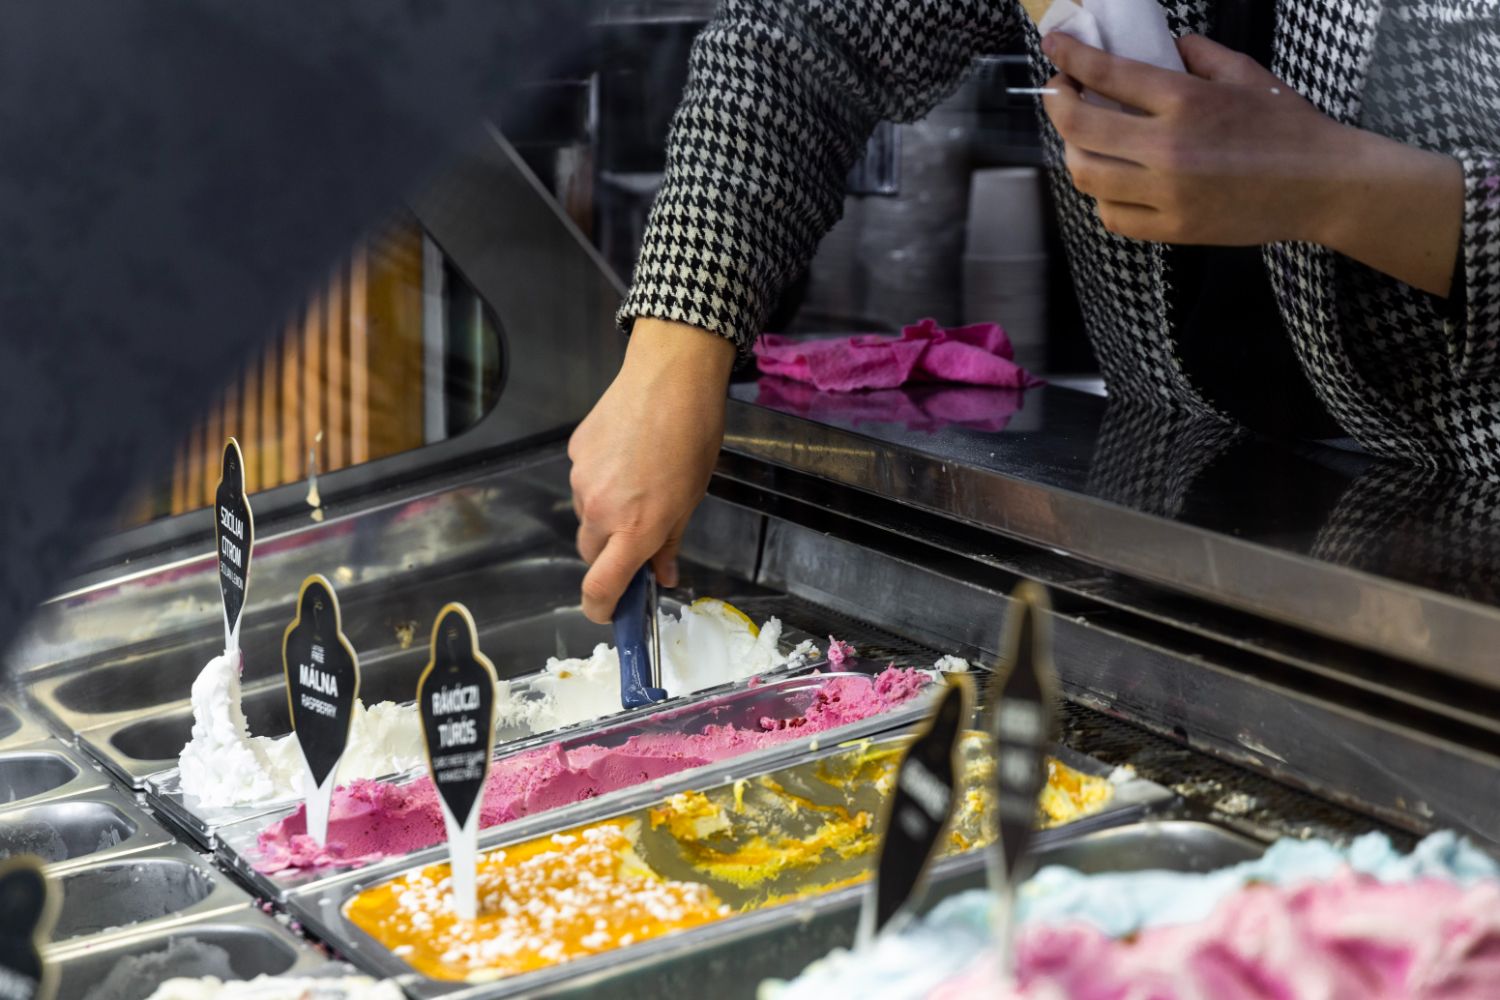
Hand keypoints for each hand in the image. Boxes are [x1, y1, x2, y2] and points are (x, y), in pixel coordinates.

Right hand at [569, 317, 734, 622]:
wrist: (671, 376)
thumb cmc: (693, 436)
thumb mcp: (691, 497)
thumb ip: (670, 541)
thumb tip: (663, 574)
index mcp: (635, 529)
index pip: (601, 588)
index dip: (601, 608)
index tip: (609, 612)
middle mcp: (601, 510)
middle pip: (590, 553)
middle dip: (611, 555)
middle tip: (639, 535)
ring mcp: (582, 480)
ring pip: (587, 516)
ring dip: (606, 514)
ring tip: (638, 482)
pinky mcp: (575, 453)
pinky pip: (583, 481)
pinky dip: (601, 480)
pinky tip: (626, 456)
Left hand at [1040, 32, 1463, 295]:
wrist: (1323, 185)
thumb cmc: (1288, 125)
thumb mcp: (1245, 73)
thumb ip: (1198, 54)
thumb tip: (1163, 46)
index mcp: (1186, 101)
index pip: (1106, 74)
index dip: (1069, 57)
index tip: (1054, 48)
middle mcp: (1168, 148)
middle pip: (1079, 127)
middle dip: (1056, 103)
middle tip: (1060, 93)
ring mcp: (1167, 194)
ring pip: (1086, 175)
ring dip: (1074, 152)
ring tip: (1082, 138)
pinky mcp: (1173, 229)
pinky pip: (1113, 216)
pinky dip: (1102, 196)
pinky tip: (1112, 180)